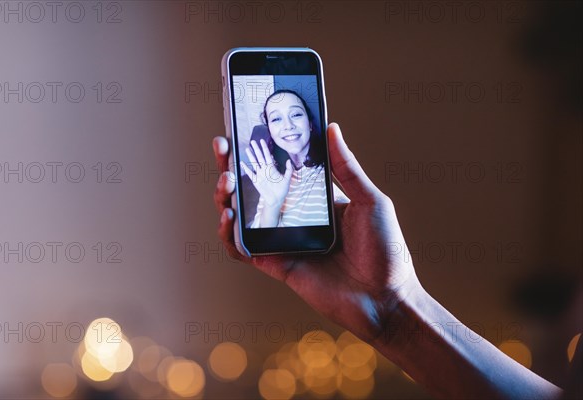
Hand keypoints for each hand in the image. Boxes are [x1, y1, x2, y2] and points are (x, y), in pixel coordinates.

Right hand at [213, 123, 419, 342]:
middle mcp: (294, 217)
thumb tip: (331, 127)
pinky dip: (228, 235)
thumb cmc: (386, 250)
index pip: (280, 169)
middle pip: (253, 189)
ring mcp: (282, 241)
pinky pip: (241, 249)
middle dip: (231, 166)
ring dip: (224, 196)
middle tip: (223, 145)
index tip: (245, 128)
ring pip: (240, 216)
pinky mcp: (275, 264)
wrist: (385, 299)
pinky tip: (229, 217)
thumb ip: (346, 167)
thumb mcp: (370, 201)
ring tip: (226, 179)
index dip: (260, 151)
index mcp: (314, 199)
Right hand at [240, 139, 292, 207]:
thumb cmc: (282, 190)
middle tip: (252, 141)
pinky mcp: (256, 181)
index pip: (267, 155)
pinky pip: (250, 173)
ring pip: (254, 163)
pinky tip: (242, 163)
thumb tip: (288, 160)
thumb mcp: (287, 179)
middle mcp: (265, 170)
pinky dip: (246, 168)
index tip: (262, 141)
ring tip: (247, 148)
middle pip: (259, 157)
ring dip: (251, 156)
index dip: (264, 148)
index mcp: (272, 168)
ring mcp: (260, 175)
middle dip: (256, 149)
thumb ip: (288, 170)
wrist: (276, 200)